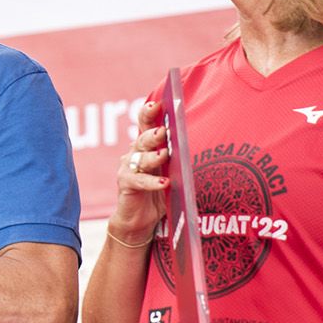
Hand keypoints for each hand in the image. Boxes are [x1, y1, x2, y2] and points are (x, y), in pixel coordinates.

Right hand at [109, 101, 168, 243]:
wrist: (140, 219)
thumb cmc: (159, 192)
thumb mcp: (171, 170)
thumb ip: (177, 157)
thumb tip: (196, 144)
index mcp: (146, 145)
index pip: (145, 123)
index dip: (149, 113)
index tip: (157, 104)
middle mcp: (134, 153)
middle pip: (142, 139)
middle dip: (153, 133)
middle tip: (163, 131)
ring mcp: (128, 168)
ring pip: (140, 158)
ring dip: (153, 156)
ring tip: (165, 155)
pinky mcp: (126, 184)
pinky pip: (139, 180)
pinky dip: (152, 182)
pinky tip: (164, 183)